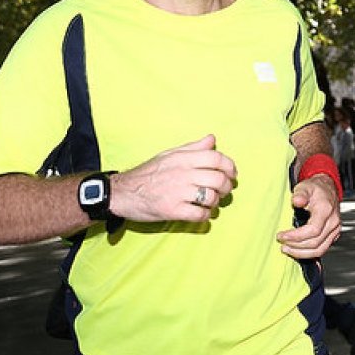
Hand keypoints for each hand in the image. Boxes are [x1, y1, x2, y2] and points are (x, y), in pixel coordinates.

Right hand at [109, 135, 236, 222]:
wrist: (123, 193)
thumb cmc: (148, 173)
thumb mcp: (169, 155)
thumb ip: (193, 148)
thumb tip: (212, 139)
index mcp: (183, 158)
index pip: (216, 158)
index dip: (229, 166)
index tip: (232, 174)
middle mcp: (182, 174)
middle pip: (218, 179)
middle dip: (226, 187)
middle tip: (224, 191)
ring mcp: (178, 192)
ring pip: (211, 197)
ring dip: (215, 202)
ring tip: (210, 203)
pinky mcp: (172, 210)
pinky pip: (199, 214)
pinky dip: (205, 216)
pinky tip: (201, 213)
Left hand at [278, 174, 341, 258]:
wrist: (328, 189)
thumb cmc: (316, 189)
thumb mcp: (305, 187)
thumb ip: (300, 194)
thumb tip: (296, 201)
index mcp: (326, 210)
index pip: (312, 230)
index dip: (296, 236)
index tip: (281, 236)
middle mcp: (333, 222)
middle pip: (315, 243)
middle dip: (296, 246)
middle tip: (282, 244)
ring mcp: (334, 230)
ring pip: (319, 250)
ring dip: (301, 253)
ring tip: (287, 249)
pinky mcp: (333, 236)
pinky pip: (321, 249)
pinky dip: (308, 253)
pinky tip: (297, 251)